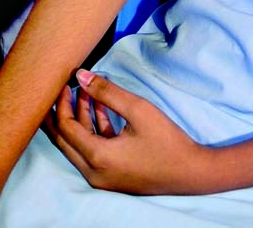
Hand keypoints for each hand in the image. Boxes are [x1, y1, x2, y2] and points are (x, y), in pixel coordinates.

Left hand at [45, 69, 205, 194]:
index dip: (62, 103)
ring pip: (77, 146)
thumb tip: (80, 75)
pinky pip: (92, 151)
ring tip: (86, 92)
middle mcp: (93, 172)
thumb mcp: (137, 109)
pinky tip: (99, 108)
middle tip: (63, 89)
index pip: (65, 128)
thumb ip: (106, 92)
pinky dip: (92, 130)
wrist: (191, 172)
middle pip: (64, 140)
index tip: (66, 83)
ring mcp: (102, 178)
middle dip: (62, 113)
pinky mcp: (111, 177)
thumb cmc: (166, 141)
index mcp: (97, 157)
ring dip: (79, 119)